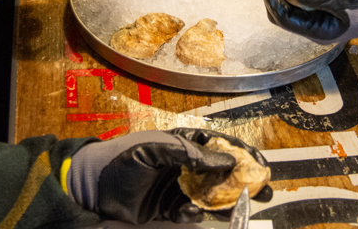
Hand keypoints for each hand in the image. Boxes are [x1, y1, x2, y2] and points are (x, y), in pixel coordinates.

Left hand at [67, 128, 271, 223]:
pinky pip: (191, 212)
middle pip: (221, 172)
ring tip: (245, 207)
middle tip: (263, 190)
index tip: (259, 164)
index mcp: (183, 143)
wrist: (94, 185)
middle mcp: (184, 165)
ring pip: (211, 195)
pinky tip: (191, 213)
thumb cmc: (123, 158)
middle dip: (243, 181)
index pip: (219, 146)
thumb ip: (190, 153)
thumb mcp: (156, 149)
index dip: (241, 154)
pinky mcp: (168, 208)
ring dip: (228, 201)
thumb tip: (224, 161)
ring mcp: (177, 187)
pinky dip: (194, 215)